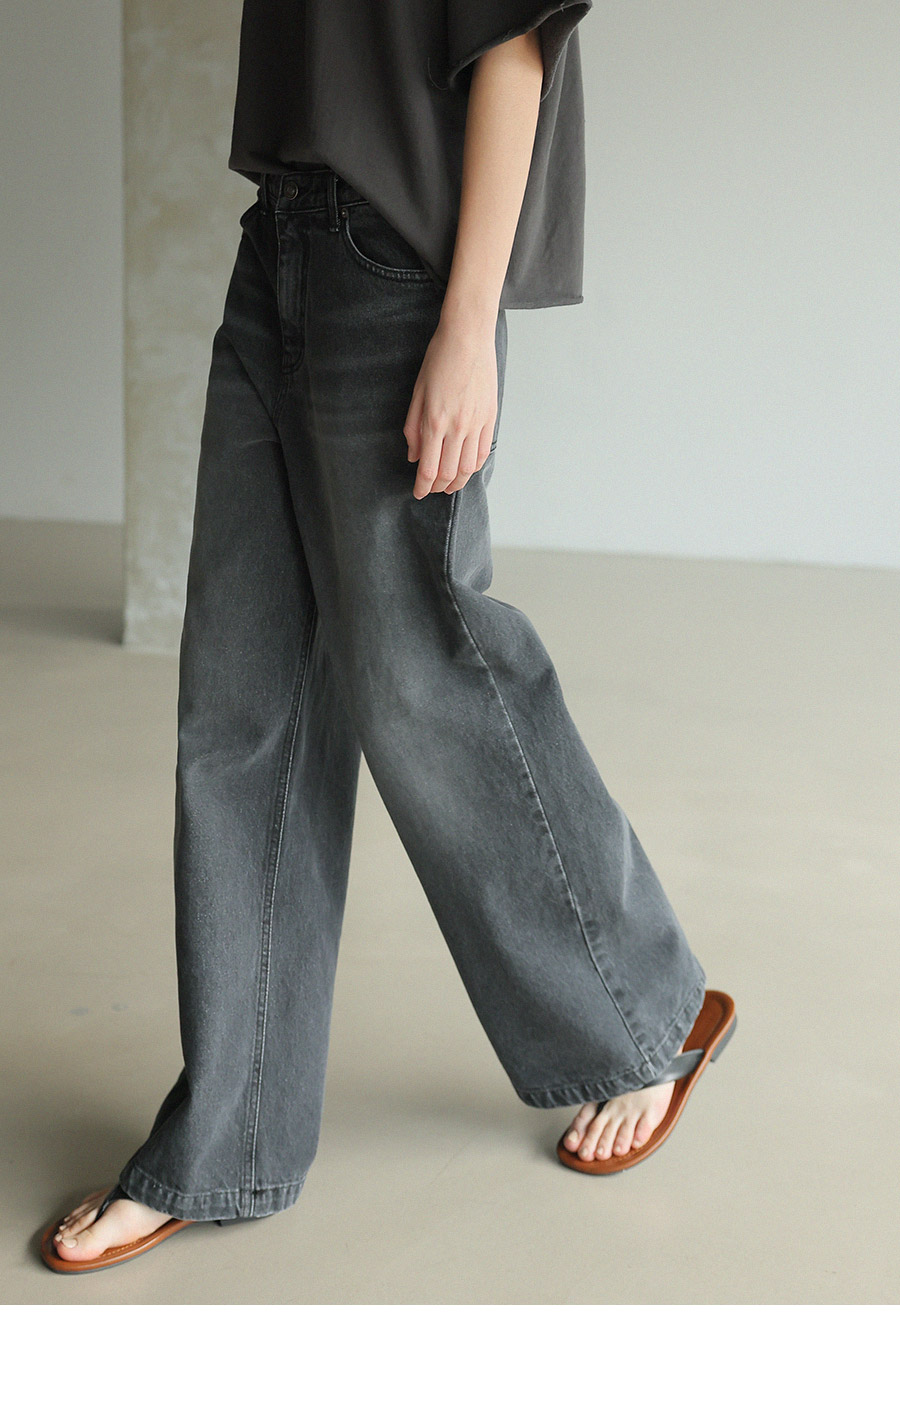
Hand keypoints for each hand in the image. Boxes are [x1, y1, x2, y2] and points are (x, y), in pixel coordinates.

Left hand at [404, 315, 497, 498]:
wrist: (468, 337)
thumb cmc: (439, 359)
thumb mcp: (417, 392)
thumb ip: (413, 427)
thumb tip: (413, 456)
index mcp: (434, 422)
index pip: (428, 468)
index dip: (422, 486)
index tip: (418, 493)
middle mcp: (456, 427)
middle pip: (448, 473)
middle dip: (438, 487)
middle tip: (431, 489)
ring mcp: (476, 424)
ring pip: (468, 468)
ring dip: (457, 482)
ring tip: (448, 485)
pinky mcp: (490, 417)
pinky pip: (483, 452)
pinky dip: (473, 466)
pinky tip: (465, 469)